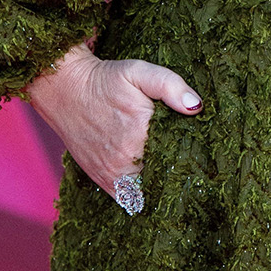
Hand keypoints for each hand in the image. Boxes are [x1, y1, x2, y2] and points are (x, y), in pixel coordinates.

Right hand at [27, 42, 201, 197]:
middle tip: (197, 167)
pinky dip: (145, 195)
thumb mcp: (139, 71)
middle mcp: (126, 159)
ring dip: (164, 186)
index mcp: (141, 132)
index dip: (195, 156)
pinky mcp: (103, 181)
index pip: (181, 155)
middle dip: (183, 173)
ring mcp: (113, 174)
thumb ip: (171, 86)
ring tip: (179, 177)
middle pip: (167, 176)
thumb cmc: (106, 80)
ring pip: (150, 192)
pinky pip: (130, 199)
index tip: (204, 153)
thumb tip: (196, 107)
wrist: (65, 90)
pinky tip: (156, 184)